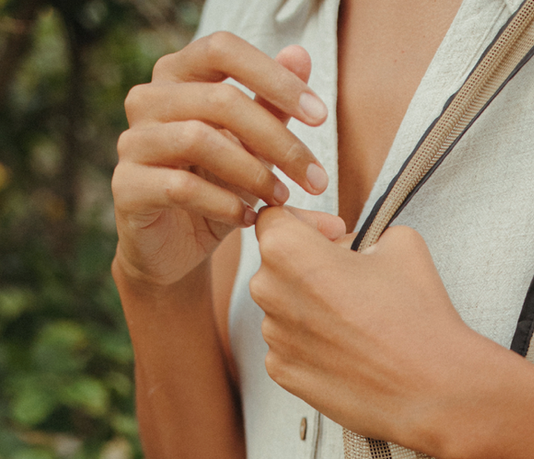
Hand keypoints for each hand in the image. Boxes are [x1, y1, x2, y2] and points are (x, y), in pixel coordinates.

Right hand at [112, 33, 343, 290]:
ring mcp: (133, 142)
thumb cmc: (216, 189)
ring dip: (253, 173)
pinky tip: (250, 218)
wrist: (176, 249)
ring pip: (200, 140)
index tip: (320, 117)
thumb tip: (299, 54)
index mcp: (177, 75)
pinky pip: (181, 186)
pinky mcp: (127, 187)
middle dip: (279, 141)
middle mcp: (147, 100)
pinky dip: (224, 204)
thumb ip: (271, 106)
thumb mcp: (251, 148)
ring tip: (283, 199)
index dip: (274, 77)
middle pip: (221, 100)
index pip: (222, 49)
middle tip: (317, 178)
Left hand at [250, 206, 483, 454]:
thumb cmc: (417, 317)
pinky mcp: (284, 374)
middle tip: (354, 279)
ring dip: (314, 307)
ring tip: (357, 320)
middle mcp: (268, 293)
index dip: (307, 222)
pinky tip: (350, 348)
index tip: (334, 236)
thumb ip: (359, 233)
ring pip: (286, 307)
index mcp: (287, 251)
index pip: (272, 218)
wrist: (430, 390)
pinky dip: (314, 342)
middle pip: (278, 266)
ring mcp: (274, 338)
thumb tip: (348, 249)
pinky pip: (290, 345)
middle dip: (311, 265)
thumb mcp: (399, 242)